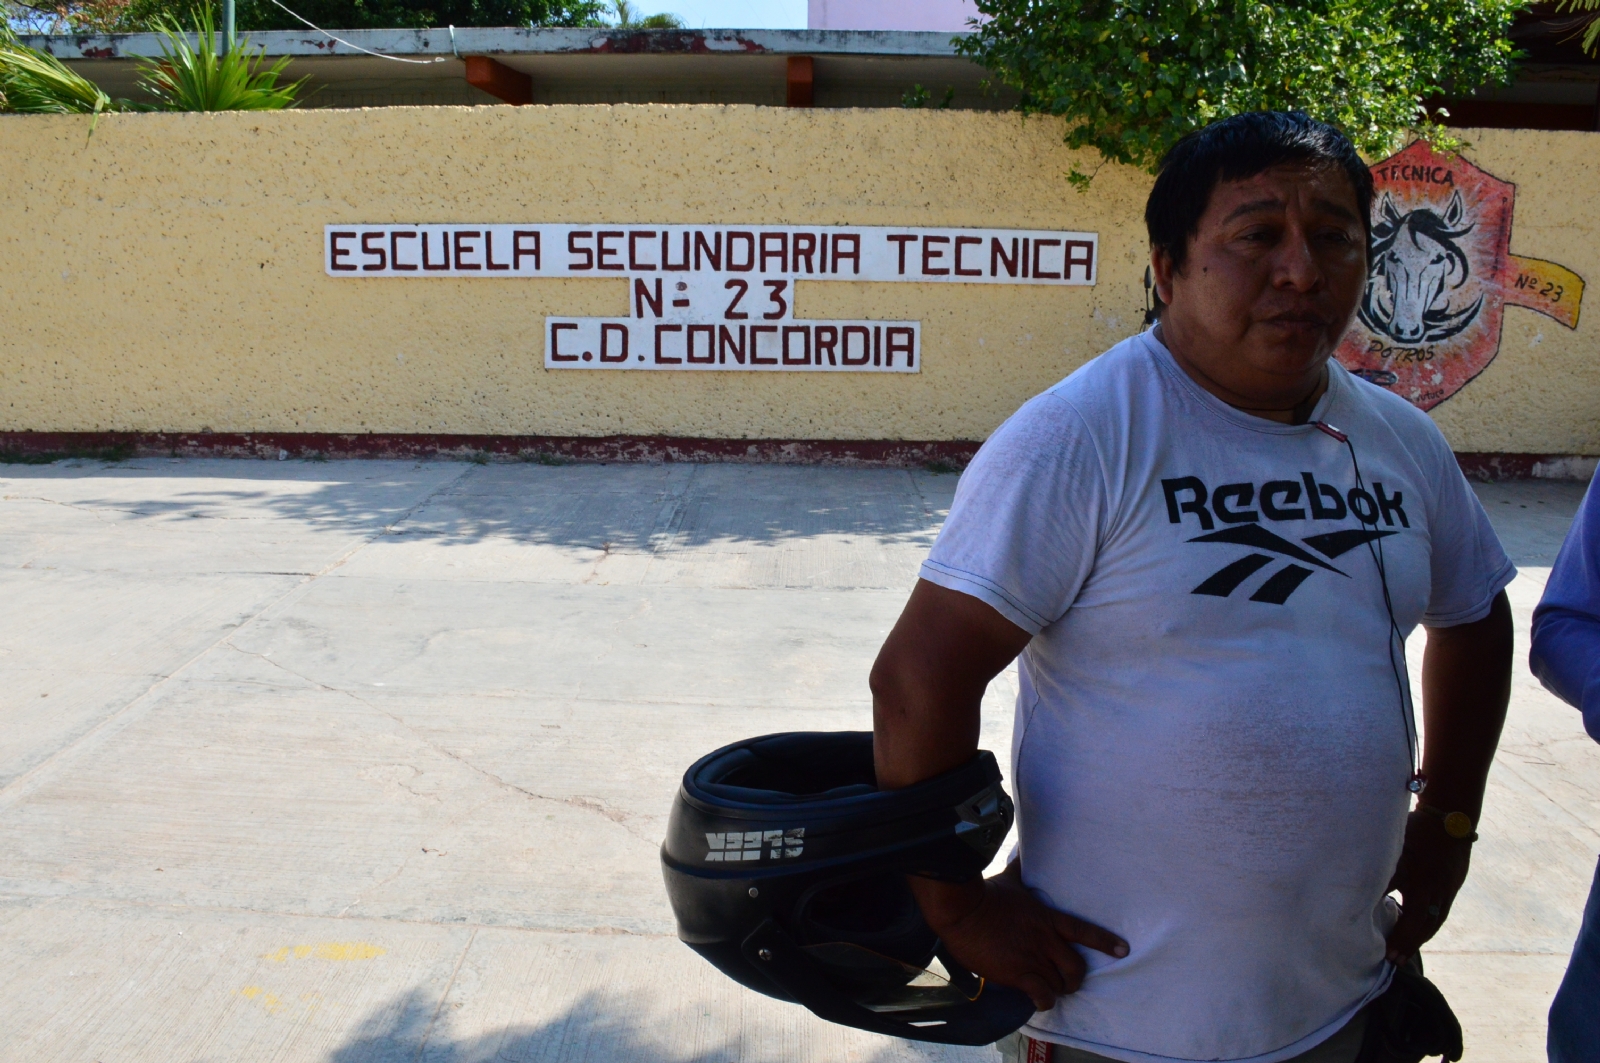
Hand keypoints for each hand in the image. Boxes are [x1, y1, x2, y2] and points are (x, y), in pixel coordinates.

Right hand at [909, 863, 1127, 1010]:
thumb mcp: (1010, 879)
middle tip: (1068, 982)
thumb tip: (1025, 850)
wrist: (962, 911)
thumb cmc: (985, 894)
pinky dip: (1042, 1001)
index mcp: (1046, 918)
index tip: (1122, 950)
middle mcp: (1045, 940)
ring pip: (1060, 984)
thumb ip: (1022, 871)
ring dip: (1057, 991)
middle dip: (1075, 979)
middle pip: (1076, 967)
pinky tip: (1038, 1001)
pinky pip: (1041, 995)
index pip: (1083, 930)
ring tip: (1049, 993)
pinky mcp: (1017, 974)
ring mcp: (1032, 958)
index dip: (1104, 942)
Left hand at [1385, 808, 1473, 963]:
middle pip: (1422, 924)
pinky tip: (1418, 929)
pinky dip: (1429, 925)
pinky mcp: (1452, 886)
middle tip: (1394, 960)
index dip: (1398, 938)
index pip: (1407, 919)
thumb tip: (1358, 896)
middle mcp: (1434, 890)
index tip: (1387, 953)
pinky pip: (1441, 912)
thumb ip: (1378, 874)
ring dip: (1419, 937)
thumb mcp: (1392, 851)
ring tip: (1405, 951)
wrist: (1449, 817)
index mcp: (1418, 883)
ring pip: (1434, 921)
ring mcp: (1446, 889)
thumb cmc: (1414, 832)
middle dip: (1408, 943)